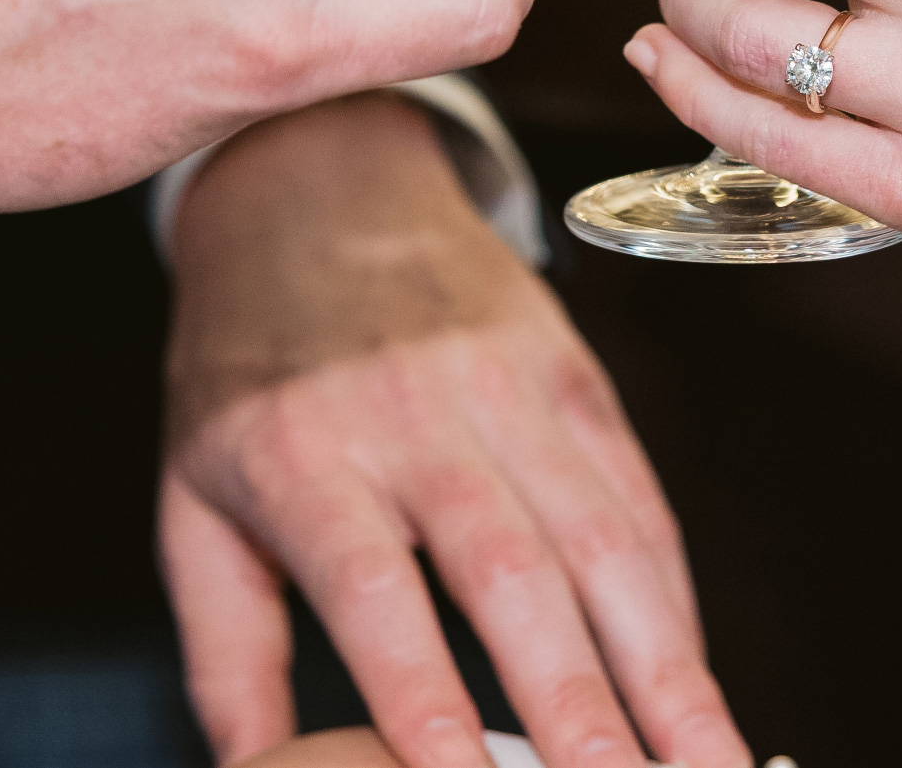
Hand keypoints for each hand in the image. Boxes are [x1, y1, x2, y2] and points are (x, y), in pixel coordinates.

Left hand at [162, 96, 747, 767]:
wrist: (318, 190)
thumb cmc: (249, 367)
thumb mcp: (192, 500)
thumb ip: (225, 653)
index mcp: (301, 451)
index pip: (374, 590)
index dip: (425, 695)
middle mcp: (414, 414)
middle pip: (515, 571)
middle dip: (584, 704)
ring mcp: (507, 385)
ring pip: (605, 538)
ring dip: (667, 668)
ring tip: (710, 764)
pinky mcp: (576, 372)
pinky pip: (637, 499)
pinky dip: (674, 601)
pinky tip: (692, 681)